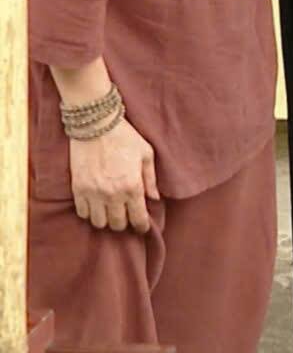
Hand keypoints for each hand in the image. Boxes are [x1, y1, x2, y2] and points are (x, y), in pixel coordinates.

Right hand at [69, 118, 158, 233]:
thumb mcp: (146, 153)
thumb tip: (154, 198)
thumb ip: (151, 178)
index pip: (138, 218)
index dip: (142, 226)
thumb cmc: (125, 137)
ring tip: (111, 210)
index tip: (142, 227)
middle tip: (127, 215)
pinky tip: (97, 204)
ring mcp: (93, 193)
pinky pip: (82, 213)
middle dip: (124, 222)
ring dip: (106, 219)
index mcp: (132, 186)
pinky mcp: (77, 189)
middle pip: (117, 224)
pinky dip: (90, 213)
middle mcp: (112, 194)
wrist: (95, 125)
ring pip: (98, 223)